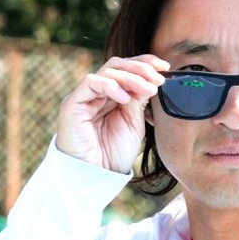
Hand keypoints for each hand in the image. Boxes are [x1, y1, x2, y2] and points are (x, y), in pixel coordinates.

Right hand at [56, 55, 169, 172]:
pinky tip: (125, 98)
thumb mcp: (134, 122)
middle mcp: (98, 93)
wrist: (96, 176)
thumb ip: (139, 100)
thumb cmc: (114, 154)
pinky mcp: (73, 103)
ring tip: (148, 90)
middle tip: (158, 79)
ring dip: (132, 77)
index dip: (145, 63)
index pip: (127, 69)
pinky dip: (110, 85)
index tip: (165, 67)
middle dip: (141, 68)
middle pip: (117, 65)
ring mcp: (85, 97)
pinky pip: (91, 82)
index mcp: (112, 96)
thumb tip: (151, 79)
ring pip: (107, 71)